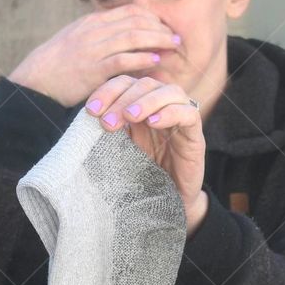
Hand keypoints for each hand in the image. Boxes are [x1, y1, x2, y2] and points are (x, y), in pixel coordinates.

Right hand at [7, 6, 181, 107]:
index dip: (150, 17)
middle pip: (135, 21)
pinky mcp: (92, 70)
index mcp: (90, 22)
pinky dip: (141, 58)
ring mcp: (93, 50)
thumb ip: (96, 35)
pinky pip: (122, 60)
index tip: (163, 26)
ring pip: (132, 37)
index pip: (128, 11)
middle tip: (175, 36)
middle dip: (158, 27)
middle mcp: (93, 31)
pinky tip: (154, 60)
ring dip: (156, 40)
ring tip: (172, 45)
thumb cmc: (55, 65)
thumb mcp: (74, 40)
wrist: (35, 81)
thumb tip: (118, 35)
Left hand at [83, 73, 205, 218]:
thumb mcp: (121, 149)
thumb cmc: (143, 174)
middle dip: (123, 99)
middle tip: (107, 122)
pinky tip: (154, 123)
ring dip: (146, 101)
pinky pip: (189, 113)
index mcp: (141, 106)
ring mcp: (181, 118)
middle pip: (145, 84)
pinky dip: (171, 113)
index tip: (91, 110)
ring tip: (130, 117)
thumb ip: (111, 130)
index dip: (107, 91)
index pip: (125, 84)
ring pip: (170, 92)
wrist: (168, 201)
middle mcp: (161, 107)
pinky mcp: (195, 135)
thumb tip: (88, 116)